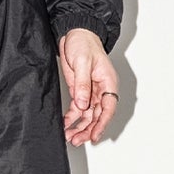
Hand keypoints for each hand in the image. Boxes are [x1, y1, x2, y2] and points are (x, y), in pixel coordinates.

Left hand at [59, 28, 118, 145]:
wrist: (74, 34)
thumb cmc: (84, 43)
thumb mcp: (83, 62)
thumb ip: (83, 84)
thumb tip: (83, 104)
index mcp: (108, 82)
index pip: (108, 107)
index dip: (102, 123)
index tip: (95, 135)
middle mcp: (101, 90)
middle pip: (97, 115)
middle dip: (88, 129)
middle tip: (78, 140)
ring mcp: (90, 92)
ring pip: (87, 115)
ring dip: (80, 127)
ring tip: (71, 138)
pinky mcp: (79, 91)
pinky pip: (77, 109)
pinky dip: (72, 118)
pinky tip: (66, 125)